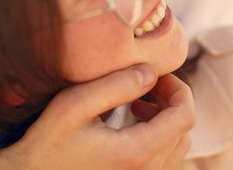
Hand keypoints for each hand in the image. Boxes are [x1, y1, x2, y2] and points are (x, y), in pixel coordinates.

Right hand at [1, 64, 194, 169]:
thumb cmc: (46, 144)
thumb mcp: (75, 106)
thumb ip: (116, 85)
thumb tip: (150, 72)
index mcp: (138, 152)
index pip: (185, 115)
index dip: (178, 88)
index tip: (156, 74)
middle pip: (183, 129)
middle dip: (170, 100)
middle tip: (145, 84)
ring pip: (177, 145)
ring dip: (165, 118)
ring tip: (137, 105)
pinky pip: (164, 159)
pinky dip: (159, 136)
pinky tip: (132, 125)